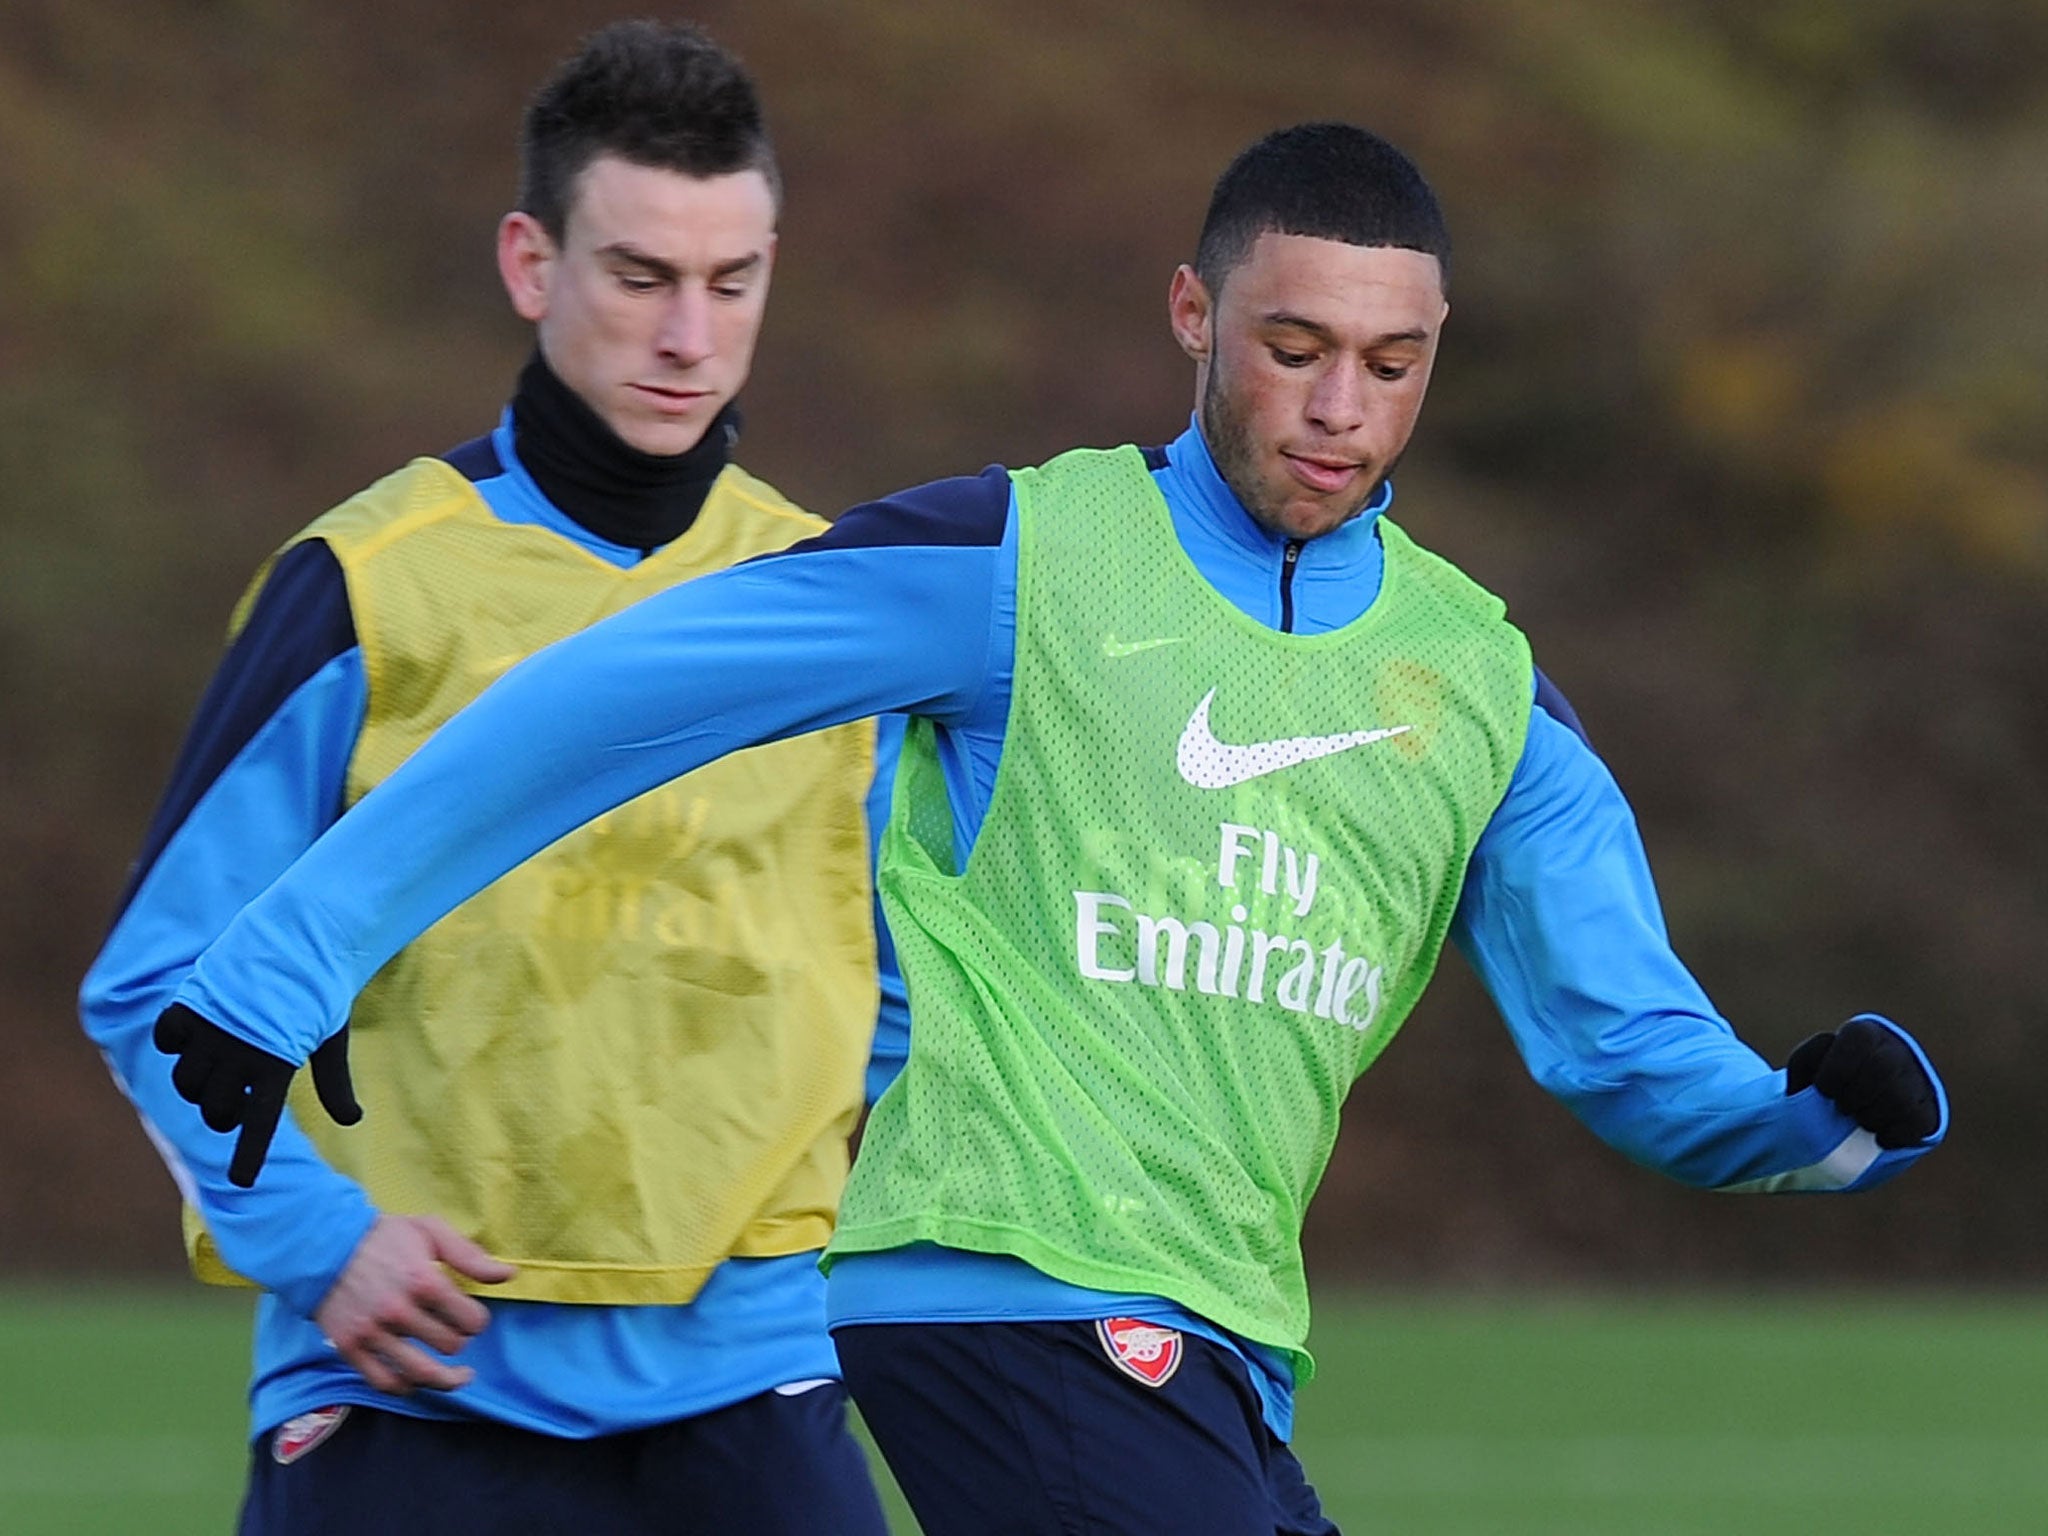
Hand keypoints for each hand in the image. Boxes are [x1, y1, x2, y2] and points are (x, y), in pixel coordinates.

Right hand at [153, 1003, 362, 1186]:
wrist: (302, 935)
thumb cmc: (319, 991)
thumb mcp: (331, 1038)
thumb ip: (334, 1083)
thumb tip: (353, 1119)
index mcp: (278, 1064)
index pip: (259, 1124)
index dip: (250, 1156)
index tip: (243, 1182)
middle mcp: (240, 1052)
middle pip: (215, 1109)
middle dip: (223, 1114)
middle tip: (235, 1102)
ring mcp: (212, 1029)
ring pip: (187, 1082)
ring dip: (198, 1086)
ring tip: (218, 1070)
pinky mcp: (192, 1004)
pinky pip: (168, 1039)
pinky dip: (175, 1044)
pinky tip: (193, 1038)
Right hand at [315, 1214, 517, 1395]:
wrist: (325, 1245)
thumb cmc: (385, 1237)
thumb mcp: (431, 1232)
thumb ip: (470, 1256)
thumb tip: (508, 1275)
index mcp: (424, 1281)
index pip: (471, 1321)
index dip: (478, 1320)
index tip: (471, 1316)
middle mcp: (400, 1311)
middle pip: (449, 1346)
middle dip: (458, 1339)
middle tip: (454, 1331)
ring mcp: (374, 1333)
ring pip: (422, 1373)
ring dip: (447, 1379)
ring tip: (460, 1376)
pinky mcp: (350, 1347)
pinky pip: (385, 1381)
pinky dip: (406, 1387)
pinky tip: (418, 1381)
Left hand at [1784, 1016, 1939, 1148]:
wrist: (1854, 1101)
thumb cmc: (1827, 1077)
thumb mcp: (1808, 1065)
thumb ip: (1807, 1062)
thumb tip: (1820, 1082)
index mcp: (1864, 1034)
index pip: (1859, 1039)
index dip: (1838, 1068)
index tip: (1824, 1089)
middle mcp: (1896, 1050)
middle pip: (1883, 1068)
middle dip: (1855, 1095)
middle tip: (1843, 1108)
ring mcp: (1917, 1078)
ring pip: (1902, 1097)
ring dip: (1872, 1117)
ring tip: (1859, 1120)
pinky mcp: (1929, 1108)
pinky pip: (1918, 1121)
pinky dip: (1894, 1135)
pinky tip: (1878, 1136)